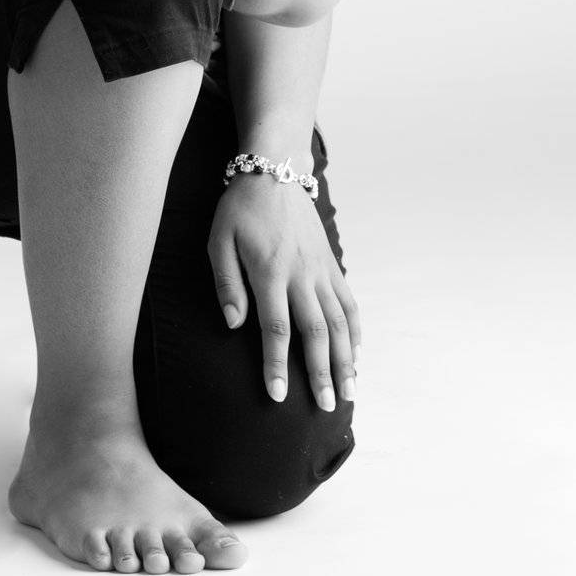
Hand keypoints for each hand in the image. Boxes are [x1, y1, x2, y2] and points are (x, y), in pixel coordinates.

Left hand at [207, 171, 360, 412]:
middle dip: (321, 372)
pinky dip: (355, 328)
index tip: (277, 396)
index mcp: (270, 272)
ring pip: (339, 320)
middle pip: (316, 331)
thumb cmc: (239, 207)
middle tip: (325, 407)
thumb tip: (233, 324)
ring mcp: (320, 269)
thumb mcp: (218, 240)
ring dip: (346, 358)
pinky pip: (348, 300)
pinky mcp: (330, 262)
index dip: (277, 365)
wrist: (275, 169)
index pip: (276, 329)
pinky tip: (356, 352)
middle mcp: (301, 274)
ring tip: (349, 390)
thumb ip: (226, 283)